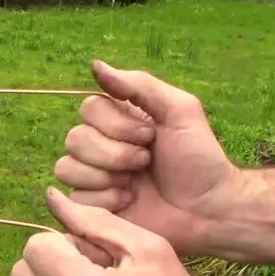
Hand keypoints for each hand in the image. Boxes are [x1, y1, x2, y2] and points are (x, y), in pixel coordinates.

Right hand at [54, 61, 240, 255]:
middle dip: (113, 153)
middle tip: (145, 161)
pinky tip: (128, 203)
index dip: (115, 124)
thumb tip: (95, 65)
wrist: (208, 210)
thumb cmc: (198, 160)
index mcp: (119, 121)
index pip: (88, 109)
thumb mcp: (179, 111)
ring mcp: (94, 178)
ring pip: (67, 168)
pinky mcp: (92, 209)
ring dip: (105, 176)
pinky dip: (105, 200)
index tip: (149, 136)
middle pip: (74, 139)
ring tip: (134, 185)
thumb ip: (138, 85)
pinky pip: (76, 197)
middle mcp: (101, 147)